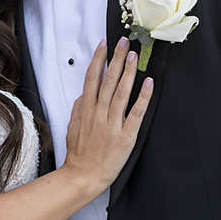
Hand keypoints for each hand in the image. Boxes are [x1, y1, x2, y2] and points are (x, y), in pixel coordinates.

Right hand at [64, 37, 152, 193]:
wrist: (83, 177)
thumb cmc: (78, 154)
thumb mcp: (72, 127)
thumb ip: (78, 109)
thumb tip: (83, 94)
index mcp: (86, 111)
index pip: (92, 78)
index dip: (98, 59)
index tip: (103, 44)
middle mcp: (98, 114)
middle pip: (107, 80)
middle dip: (116, 59)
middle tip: (123, 42)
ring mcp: (112, 125)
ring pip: (121, 92)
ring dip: (128, 72)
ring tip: (133, 55)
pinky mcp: (125, 136)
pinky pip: (135, 113)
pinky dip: (142, 98)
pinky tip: (148, 83)